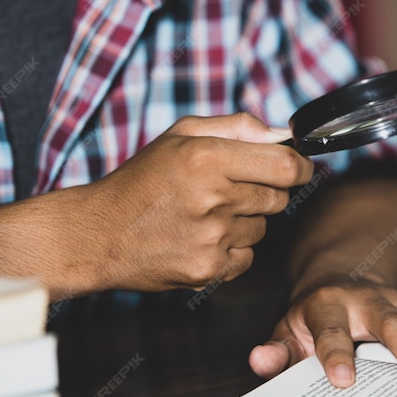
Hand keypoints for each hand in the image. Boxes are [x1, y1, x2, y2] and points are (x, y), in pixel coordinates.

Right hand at [84, 113, 313, 291]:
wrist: (98, 234)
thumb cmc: (141, 180)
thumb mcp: (181, 135)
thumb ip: (237, 127)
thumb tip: (284, 136)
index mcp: (207, 158)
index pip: (285, 166)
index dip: (299, 167)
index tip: (295, 168)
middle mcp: (212, 197)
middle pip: (278, 198)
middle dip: (265, 192)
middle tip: (231, 190)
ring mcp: (211, 237)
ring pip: (262, 228)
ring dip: (244, 221)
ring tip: (205, 215)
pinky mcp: (207, 269)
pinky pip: (247, 257)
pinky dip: (232, 249)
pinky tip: (200, 239)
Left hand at [248, 276, 396, 387]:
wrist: (339, 280)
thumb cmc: (312, 317)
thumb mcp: (287, 330)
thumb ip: (276, 350)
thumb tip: (259, 362)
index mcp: (328, 307)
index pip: (330, 333)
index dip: (335, 356)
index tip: (344, 382)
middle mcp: (369, 300)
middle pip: (391, 322)